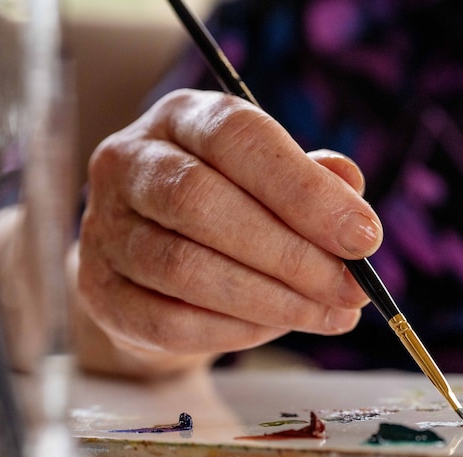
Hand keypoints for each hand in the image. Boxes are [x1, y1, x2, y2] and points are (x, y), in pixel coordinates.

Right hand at [76, 89, 381, 376]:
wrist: (159, 264)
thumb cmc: (232, 209)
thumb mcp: (275, 180)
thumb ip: (314, 180)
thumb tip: (350, 191)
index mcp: (182, 119)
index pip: (238, 137)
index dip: (304, 189)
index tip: (364, 237)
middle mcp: (129, 162)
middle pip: (203, 203)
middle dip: (291, 255)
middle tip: (350, 291)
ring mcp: (103, 228)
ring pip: (184, 268)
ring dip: (270, 300)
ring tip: (326, 315)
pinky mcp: (98, 291)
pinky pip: (168, 321)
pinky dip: (233, 331)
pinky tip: (276, 328)